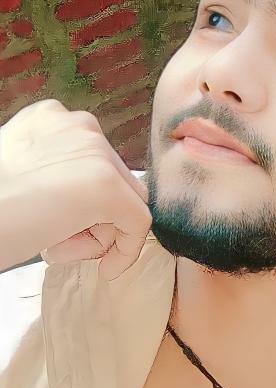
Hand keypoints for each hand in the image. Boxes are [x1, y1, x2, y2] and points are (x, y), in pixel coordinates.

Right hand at [0, 99, 151, 279]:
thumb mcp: (23, 177)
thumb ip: (59, 175)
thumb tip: (95, 200)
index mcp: (54, 118)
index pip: (97, 164)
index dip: (85, 206)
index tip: (60, 229)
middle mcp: (79, 125)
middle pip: (116, 182)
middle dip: (93, 220)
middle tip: (53, 239)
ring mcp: (96, 154)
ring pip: (127, 203)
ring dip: (97, 236)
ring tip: (52, 242)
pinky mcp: (106, 187)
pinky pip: (139, 225)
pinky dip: (126, 252)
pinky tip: (105, 269)